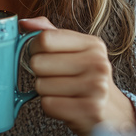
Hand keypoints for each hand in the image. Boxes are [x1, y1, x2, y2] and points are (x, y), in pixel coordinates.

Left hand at [20, 16, 135, 135]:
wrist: (111, 113)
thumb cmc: (85, 78)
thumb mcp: (73, 51)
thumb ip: (49, 33)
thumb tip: (24, 23)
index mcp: (92, 44)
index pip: (45, 39)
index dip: (34, 48)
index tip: (42, 55)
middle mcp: (98, 63)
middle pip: (38, 63)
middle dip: (39, 73)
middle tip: (55, 78)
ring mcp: (97, 88)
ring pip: (40, 86)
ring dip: (45, 92)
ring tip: (63, 92)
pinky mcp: (90, 110)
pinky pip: (48, 105)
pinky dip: (51, 107)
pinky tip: (66, 105)